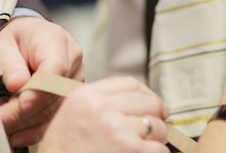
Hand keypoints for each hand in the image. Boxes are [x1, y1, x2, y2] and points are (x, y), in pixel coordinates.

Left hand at [0, 16, 83, 145]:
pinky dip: (36, 128)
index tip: (20, 103)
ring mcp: (74, 79)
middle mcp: (72, 61)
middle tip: (2, 119)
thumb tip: (18, 83)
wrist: (32, 37)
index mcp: (57, 42)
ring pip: (56, 107)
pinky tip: (19, 134)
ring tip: (6, 125)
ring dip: (28, 122)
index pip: (56, 69)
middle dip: (25, 111)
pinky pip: (57, 114)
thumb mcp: (5, 44)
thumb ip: (11, 63)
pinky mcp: (70, 94)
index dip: (40, 89)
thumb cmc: (19, 38)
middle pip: (55, 92)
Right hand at [38, 77, 169, 152]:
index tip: (153, 105)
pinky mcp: (131, 149)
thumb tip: (137, 99)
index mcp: (86, 97)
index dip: (147, 95)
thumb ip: (99, 102)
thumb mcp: (71, 117)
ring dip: (156, 138)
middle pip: (149, 102)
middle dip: (155, 116)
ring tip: (141, 147)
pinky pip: (159, 148)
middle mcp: (102, 108)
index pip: (131, 84)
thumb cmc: (63, 152)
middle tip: (152, 130)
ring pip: (157, 126)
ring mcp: (118, 129)